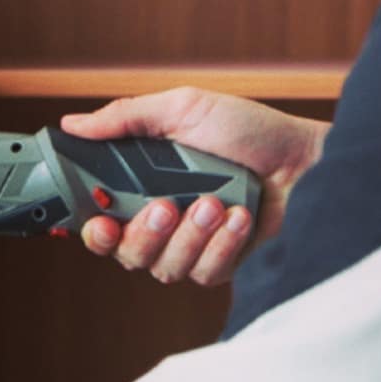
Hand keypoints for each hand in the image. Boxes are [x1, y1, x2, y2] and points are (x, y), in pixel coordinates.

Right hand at [61, 87, 329, 286]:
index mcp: (146, 181)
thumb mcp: (185, 108)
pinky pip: (204, 273)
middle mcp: (165, 217)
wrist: (306, 160)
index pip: (102, 217)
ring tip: (216, 203)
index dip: (92, 228)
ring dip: (189, 236)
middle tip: (166, 207)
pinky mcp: (223, 263)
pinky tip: (239, 217)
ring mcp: (193, 243)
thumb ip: (128, 117)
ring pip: (164, 268)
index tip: (98, 223)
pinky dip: (221, 244)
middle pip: (127, 252)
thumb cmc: (248, 129)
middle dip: (144, 233)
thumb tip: (74, 122)